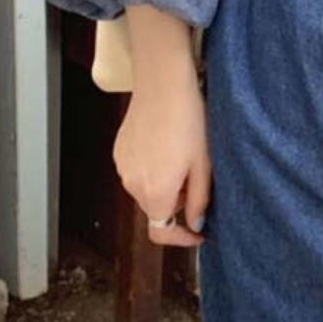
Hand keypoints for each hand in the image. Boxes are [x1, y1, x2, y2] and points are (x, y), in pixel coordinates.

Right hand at [112, 4, 210, 245]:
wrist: (163, 84)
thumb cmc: (188, 120)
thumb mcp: (203, 163)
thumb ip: (199, 200)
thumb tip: (196, 224)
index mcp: (155, 192)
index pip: (162, 233)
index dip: (183, 238)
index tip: (200, 231)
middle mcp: (132, 185)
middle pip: (156, 209)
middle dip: (177, 202)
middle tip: (198, 178)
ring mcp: (122, 167)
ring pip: (146, 189)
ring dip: (165, 184)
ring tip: (184, 155)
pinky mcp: (119, 151)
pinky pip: (137, 170)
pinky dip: (153, 168)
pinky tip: (167, 143)